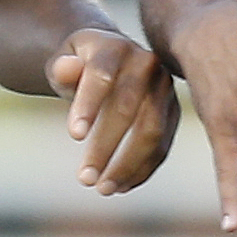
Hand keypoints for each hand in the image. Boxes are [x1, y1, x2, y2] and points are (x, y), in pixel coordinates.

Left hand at [50, 27, 179, 194]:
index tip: (74, 137)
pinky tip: (120, 186)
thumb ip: (62, 68)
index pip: (102, 75)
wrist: (113, 59)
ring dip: (128, 165)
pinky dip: (142, 169)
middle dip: (105, 146)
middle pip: (128, 108)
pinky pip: (162, 145)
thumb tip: (67, 69)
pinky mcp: (174, 112)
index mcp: (115, 46)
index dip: (88, 105)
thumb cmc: (80, 64)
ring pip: (152, 131)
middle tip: (84, 179)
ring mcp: (165, 89)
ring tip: (103, 189)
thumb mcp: (63, 60)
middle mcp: (147, 64)